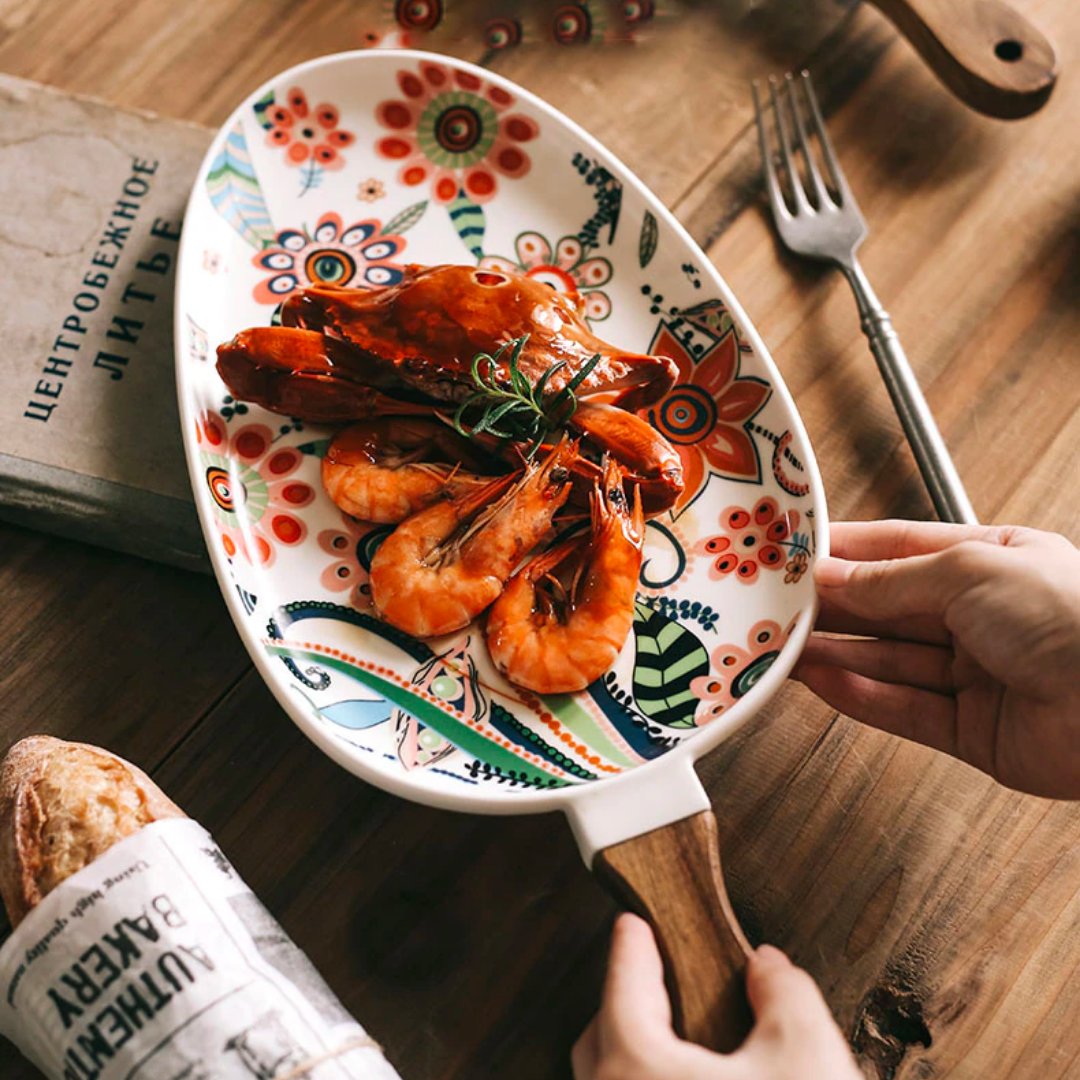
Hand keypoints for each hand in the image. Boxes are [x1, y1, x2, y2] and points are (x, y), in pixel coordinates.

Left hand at [572, 913, 859, 1079]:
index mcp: (637, 1067)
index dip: (633, 943)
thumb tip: (770, 969)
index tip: (632, 921)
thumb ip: (786, 994)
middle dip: (624, 998)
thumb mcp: (807, 1057)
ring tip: (678, 1035)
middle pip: (600, 1037)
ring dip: (634, 1051)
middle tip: (655, 972)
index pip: (623, 982)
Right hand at [794, 521, 1079, 797]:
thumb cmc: (1074, 618)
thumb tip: (830, 577)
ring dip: (833, 652)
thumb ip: (891, 581)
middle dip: (830, 606)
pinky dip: (859, 695)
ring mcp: (977, 675)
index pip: (899, 551)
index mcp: (992, 561)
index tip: (792, 555)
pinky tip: (820, 680)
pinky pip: (903, 709)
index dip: (844, 553)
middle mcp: (982, 616)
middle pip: (886, 609)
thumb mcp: (970, 572)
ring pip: (887, 661)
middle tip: (773, 605)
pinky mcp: (973, 732)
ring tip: (781, 645)